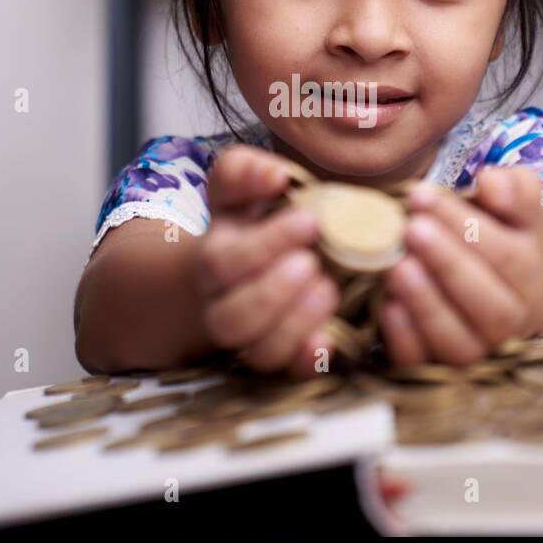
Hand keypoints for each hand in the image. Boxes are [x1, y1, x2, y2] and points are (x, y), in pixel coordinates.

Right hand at [193, 145, 339, 377]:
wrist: (251, 258)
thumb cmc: (251, 216)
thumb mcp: (239, 184)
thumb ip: (244, 170)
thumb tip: (271, 176)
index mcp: (213, 260)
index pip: (223, 263)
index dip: (266, 245)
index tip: (310, 220)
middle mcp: (223, 306)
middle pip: (231, 319)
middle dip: (275, 291)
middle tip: (313, 261)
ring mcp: (253, 337)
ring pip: (259, 352)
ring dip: (296, 323)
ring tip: (328, 289)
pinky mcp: (284, 354)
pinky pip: (290, 373)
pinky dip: (309, 359)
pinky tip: (330, 337)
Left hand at [379, 166, 542, 365]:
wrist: (499, 291)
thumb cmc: (497, 240)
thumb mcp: (513, 208)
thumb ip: (512, 189)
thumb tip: (491, 182)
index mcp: (532, 280)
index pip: (507, 257)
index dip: (465, 227)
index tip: (421, 197)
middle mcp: (511, 324)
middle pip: (490, 307)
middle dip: (449, 265)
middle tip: (412, 230)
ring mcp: (476, 353)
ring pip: (460, 344)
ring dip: (428, 306)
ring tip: (398, 267)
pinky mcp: (437, 370)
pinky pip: (425, 366)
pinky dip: (407, 340)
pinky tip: (388, 306)